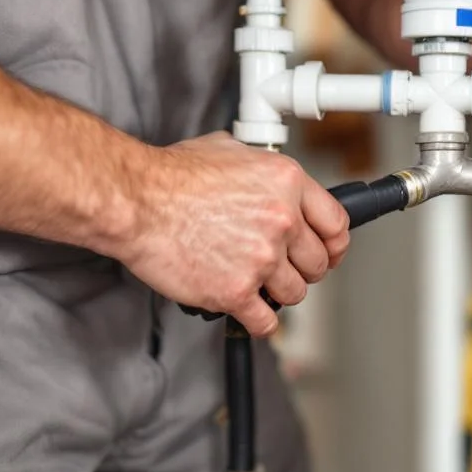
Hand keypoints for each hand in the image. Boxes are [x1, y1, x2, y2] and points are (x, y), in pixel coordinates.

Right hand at [109, 132, 349, 336]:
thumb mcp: (229, 150)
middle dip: (302, 268)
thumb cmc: (171, 175)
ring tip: (256, 282)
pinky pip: (266, 320)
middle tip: (282, 268)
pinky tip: (250, 310)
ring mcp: (261, 258)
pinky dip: (260, 321)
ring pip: (295, 293)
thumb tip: (269, 180)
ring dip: (278, 292)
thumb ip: (261, 168)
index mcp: (287, 183)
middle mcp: (282, 220)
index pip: (337, 224)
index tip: (328, 251)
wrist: (135, 201)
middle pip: (318, 263)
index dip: (334, 243)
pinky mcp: (236, 290)